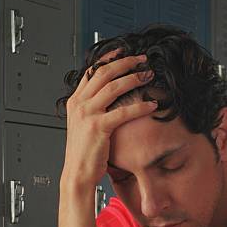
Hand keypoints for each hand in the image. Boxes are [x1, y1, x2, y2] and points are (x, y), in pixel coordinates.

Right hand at [62, 48, 156, 188]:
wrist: (77, 173)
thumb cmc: (83, 154)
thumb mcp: (83, 126)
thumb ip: (92, 111)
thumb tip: (108, 102)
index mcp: (75, 102)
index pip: (91, 71)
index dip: (108, 58)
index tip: (123, 52)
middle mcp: (80, 104)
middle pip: (104, 73)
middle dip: (125, 63)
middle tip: (142, 60)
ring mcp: (88, 114)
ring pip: (113, 86)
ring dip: (134, 78)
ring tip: (149, 75)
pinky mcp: (99, 127)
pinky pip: (123, 111)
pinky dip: (140, 106)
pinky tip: (152, 105)